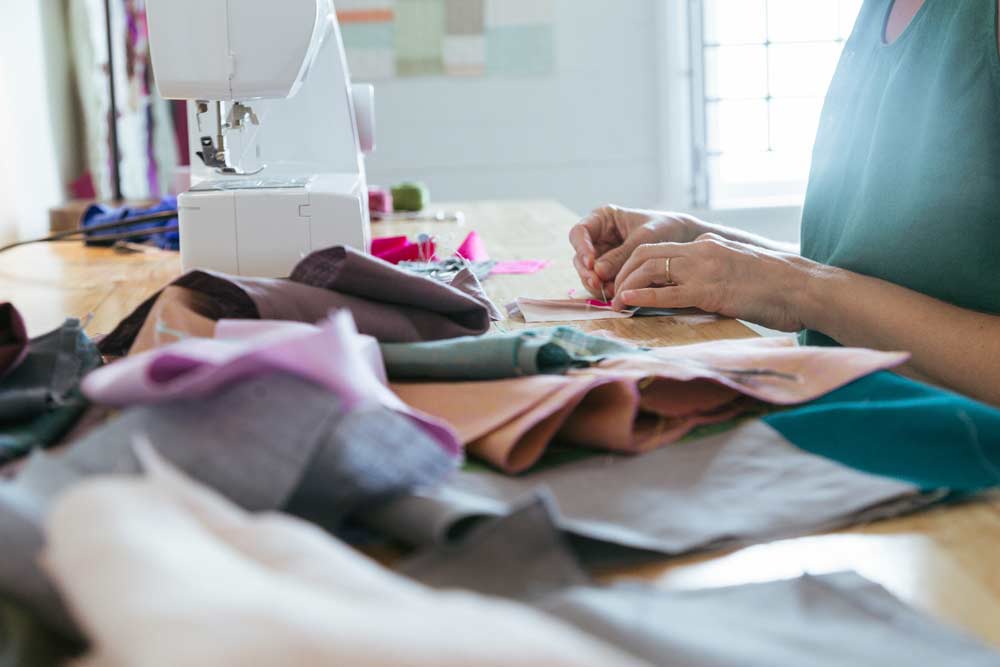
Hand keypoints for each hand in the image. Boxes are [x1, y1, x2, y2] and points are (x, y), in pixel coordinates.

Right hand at [569, 205, 703, 297]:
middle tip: (597, 284)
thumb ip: (621, 254)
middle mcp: (599, 238)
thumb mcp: (644, 238)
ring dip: (596, 284)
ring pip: (588, 273)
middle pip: (580, 257)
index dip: (581, 248)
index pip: (580, 232)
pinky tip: (616, 295)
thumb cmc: (666, 228)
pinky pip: (601, 283)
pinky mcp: (611, 273)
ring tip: (611, 292)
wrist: (685, 240)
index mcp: (603, 219)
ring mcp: (603, 257)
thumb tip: (597, 272)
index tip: (591, 263)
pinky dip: (606, 290)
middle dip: (587, 272)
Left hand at [611, 233, 815, 331]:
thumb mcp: (736, 270)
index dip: (633, 263)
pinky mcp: (710, 292)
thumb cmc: (775, 286)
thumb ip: (711, 273)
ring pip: (650, 269)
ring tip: (615, 301)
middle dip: (622, 272)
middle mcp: (701, 250)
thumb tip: (689, 291)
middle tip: (611, 291)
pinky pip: (666, 293)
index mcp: (706, 244)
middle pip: (645, 254)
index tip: (622, 280)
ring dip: (626, 285)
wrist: (803, 288)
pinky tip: (628, 304)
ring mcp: (704, 269)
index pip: (657, 247)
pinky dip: (641, 297)